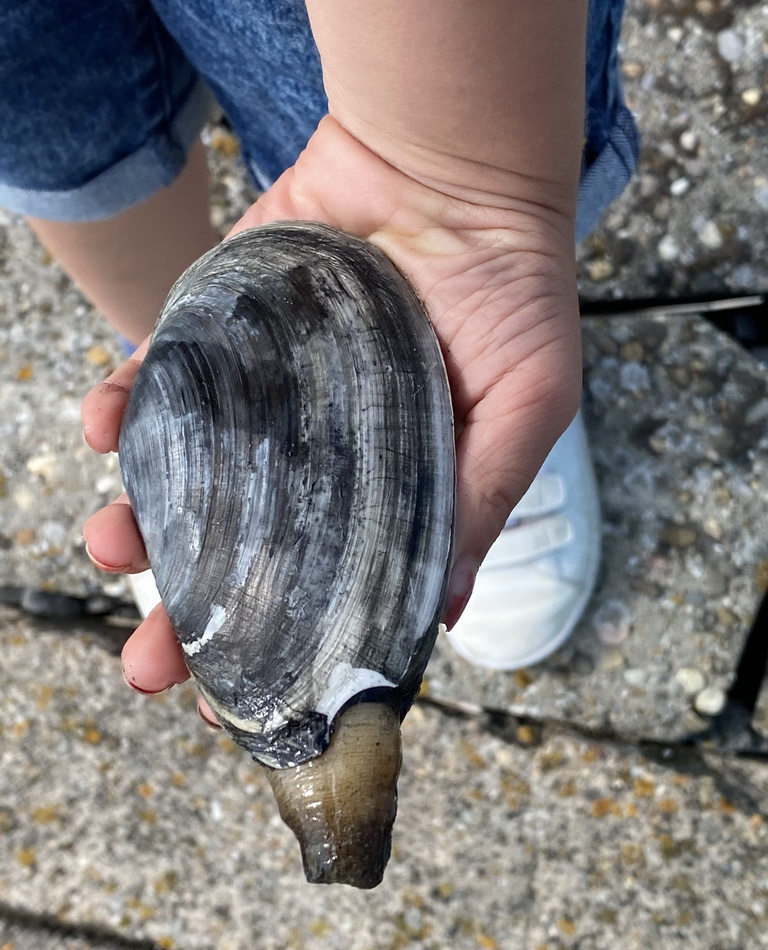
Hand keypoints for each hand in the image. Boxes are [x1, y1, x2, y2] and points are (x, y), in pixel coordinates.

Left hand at [82, 115, 580, 705]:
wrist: (458, 171)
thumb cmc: (510, 295)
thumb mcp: (526, 407)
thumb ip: (481, 502)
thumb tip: (438, 612)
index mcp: (384, 491)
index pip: (320, 586)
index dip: (278, 645)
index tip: (233, 700)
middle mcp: (314, 457)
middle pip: (239, 549)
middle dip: (186, 607)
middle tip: (148, 663)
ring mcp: (261, 400)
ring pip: (185, 479)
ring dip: (136, 519)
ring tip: (108, 546)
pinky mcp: (220, 333)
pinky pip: (157, 380)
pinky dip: (121, 408)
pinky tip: (104, 430)